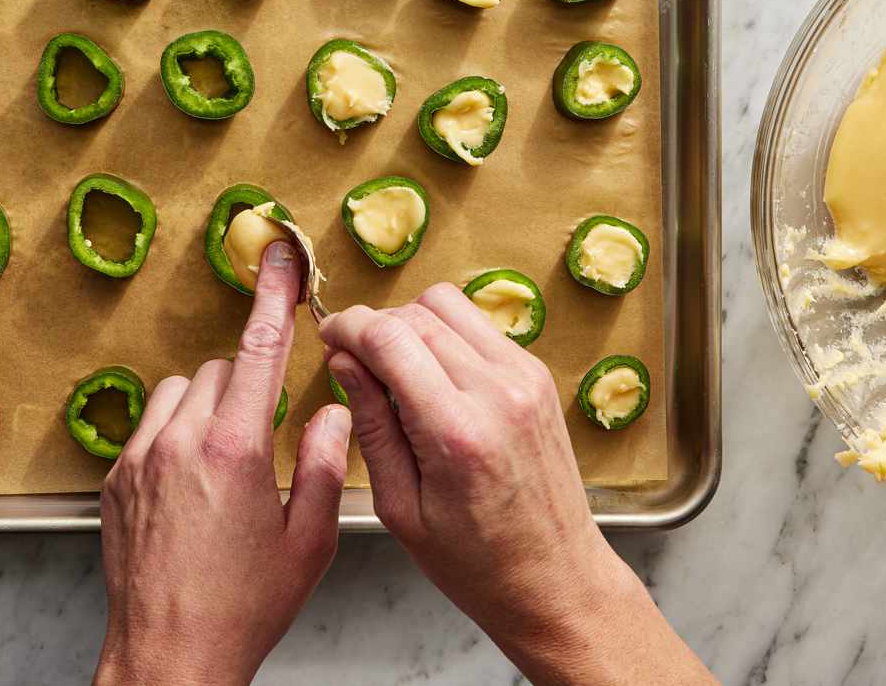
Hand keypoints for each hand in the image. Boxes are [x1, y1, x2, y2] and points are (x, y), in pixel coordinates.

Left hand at [95, 241, 351, 685]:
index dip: (274, 296)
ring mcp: (140, 458)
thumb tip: (331, 411)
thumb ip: (325, 464)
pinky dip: (175, 436)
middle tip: (265, 443)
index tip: (280, 254)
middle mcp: (180, 442)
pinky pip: (150, 426)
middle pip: (220, 371)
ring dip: (208, 409)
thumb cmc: (242, 608)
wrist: (169, 658)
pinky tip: (193, 489)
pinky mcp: (115, 479)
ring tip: (227, 466)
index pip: (259, 350)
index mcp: (236, 450)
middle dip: (247, 390)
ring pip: (181, 393)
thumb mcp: (309, 542)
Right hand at [321, 283, 711, 685]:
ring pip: (449, 303)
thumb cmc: (477, 563)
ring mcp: (525, 377)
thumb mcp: (401, 508)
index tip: (328, 338)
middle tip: (354, 359)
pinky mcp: (538, 376)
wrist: (557, 580)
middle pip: (416, 312)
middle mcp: (497, 391)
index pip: (388, 336)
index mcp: (457, 431)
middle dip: (374, 325)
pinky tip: (434, 376)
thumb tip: (344, 360)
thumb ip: (371, 424)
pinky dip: (446, 334)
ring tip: (395, 367)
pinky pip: (479, 325)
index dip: (347, 327)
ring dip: (411, 322)